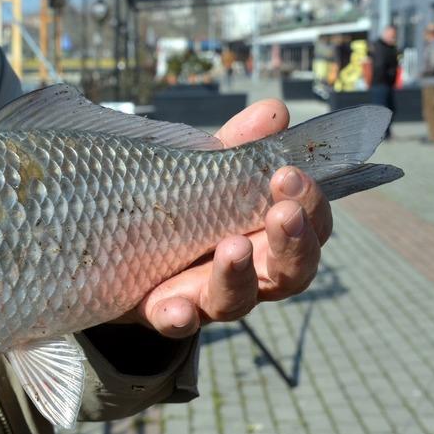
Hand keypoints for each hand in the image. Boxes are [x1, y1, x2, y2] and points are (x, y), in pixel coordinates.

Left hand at [125, 99, 331, 336]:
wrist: (121, 258)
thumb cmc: (181, 211)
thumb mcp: (204, 176)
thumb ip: (236, 149)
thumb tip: (273, 111)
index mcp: (267, 236)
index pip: (309, 227)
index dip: (312, 205)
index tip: (292, 173)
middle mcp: (248, 274)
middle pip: (290, 272)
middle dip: (292, 241)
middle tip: (283, 210)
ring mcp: (206, 297)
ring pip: (237, 300)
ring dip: (237, 274)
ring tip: (233, 247)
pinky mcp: (163, 312)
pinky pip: (174, 321)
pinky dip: (178, 316)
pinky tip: (177, 307)